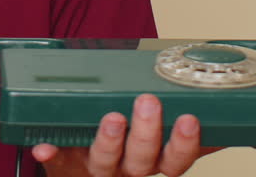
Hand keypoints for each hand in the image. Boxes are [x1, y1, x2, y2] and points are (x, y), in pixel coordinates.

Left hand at [31, 94, 222, 176]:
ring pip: (106, 162)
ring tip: (112, 118)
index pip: (176, 160)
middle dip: (148, 133)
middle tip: (149, 102)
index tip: (189, 118)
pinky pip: (59, 160)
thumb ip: (174, 106)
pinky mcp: (66, 165)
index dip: (185, 143)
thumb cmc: (124, 138)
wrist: (78, 168)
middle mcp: (128, 169)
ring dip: (109, 140)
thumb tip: (212, 88)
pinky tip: (43, 147)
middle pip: (143, 160)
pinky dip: (52, 154)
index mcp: (154, 159)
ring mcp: (97, 168)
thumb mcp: (153, 125)